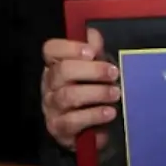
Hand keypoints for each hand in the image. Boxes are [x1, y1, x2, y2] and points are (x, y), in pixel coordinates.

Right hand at [41, 28, 119, 151]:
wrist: (90, 130)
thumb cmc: (92, 94)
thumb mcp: (95, 70)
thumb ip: (94, 51)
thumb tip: (93, 35)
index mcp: (56, 66)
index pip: (51, 49)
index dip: (70, 48)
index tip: (92, 52)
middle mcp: (50, 85)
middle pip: (63, 71)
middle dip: (92, 70)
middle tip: (114, 73)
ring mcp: (51, 107)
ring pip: (68, 96)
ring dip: (96, 93)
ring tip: (115, 93)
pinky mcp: (59, 128)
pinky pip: (73, 121)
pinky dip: (94, 115)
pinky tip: (109, 112)